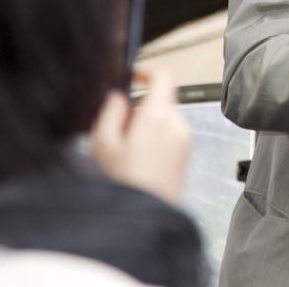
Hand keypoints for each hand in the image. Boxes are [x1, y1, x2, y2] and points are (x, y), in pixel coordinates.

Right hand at [90, 67, 190, 206]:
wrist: (147, 218)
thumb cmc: (124, 185)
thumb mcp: (102, 145)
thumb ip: (110, 113)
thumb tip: (118, 97)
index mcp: (158, 117)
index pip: (163, 76)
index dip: (147, 71)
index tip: (133, 76)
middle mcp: (177, 125)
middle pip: (161, 100)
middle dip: (139, 108)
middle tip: (118, 130)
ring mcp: (185, 140)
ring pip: (164, 119)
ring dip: (146, 126)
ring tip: (126, 152)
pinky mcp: (186, 155)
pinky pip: (170, 135)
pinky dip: (155, 139)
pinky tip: (138, 162)